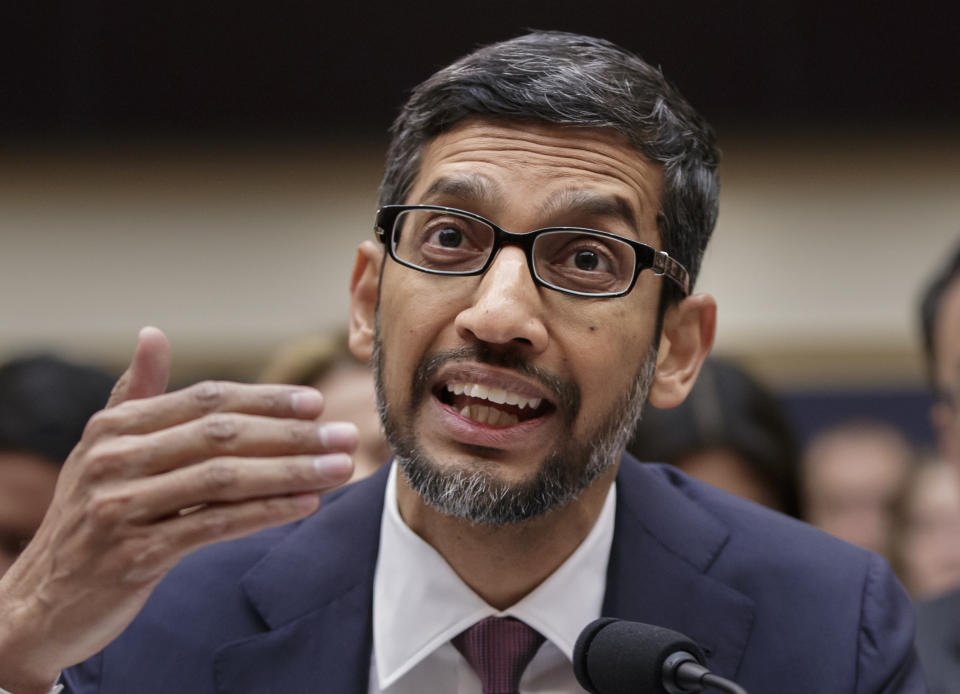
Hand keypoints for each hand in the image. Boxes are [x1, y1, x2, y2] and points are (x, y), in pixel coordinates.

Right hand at [0, 327, 356, 692]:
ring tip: (340, 468)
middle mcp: (115, 460)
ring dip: (291, 472)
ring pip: (225, 480)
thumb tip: (153, 334)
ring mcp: (122, 508)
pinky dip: (265, 512)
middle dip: (292, 435)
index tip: (315, 403)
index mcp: (115, 427)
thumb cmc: (88, 516)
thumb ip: (137, 395)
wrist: (41, 601)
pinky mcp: (135, 555)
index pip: (205, 400)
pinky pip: (214, 525)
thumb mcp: (103, 451)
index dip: (265, 399)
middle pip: (222, 436)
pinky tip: (305, 505)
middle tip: (344, 435)